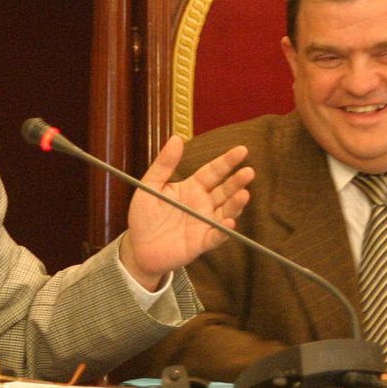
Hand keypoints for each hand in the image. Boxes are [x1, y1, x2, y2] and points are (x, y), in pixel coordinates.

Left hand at [119, 137, 252, 289]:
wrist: (138, 248)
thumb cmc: (144, 217)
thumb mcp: (150, 186)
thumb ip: (163, 164)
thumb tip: (176, 138)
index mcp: (192, 188)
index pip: (213, 171)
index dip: (227, 161)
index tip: (242, 150)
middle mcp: (203, 204)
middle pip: (225, 190)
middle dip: (237, 181)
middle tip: (249, 171)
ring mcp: (205, 223)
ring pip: (226, 211)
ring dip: (236, 204)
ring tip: (244, 194)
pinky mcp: (202, 243)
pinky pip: (216, 236)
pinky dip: (223, 230)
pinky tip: (229, 222)